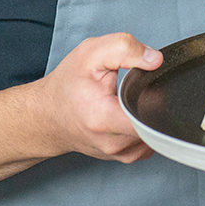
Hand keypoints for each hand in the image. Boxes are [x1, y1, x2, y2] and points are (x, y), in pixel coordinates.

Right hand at [39, 33, 157, 162]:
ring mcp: (122, 154)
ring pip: (156, 130)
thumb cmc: (67, 86)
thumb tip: (156, 60)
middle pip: (157, 120)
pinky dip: (146, 123)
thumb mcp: (90, 53)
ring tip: (127, 100)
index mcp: (104, 118)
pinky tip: (130, 112)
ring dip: (149, 111)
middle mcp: (114, 143)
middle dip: (152, 99)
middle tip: (133, 88)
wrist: (47, 116)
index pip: (149, 116)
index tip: (145, 84)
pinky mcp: (127, 156)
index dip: (157, 95)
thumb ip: (125, 49)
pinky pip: (151, 139)